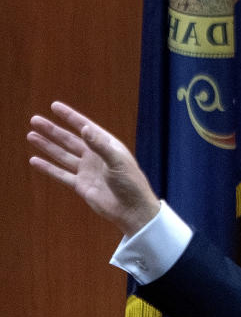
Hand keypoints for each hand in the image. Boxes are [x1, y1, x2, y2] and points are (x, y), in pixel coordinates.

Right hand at [27, 102, 160, 236]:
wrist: (132, 210)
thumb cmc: (131, 183)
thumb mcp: (117, 161)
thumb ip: (100, 146)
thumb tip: (84, 128)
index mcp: (107, 146)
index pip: (85, 127)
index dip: (70, 116)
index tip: (54, 106)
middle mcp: (95, 156)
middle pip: (69, 139)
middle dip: (52, 130)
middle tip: (35, 119)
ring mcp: (87, 170)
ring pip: (62, 155)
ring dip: (47, 146)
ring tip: (31, 135)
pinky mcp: (81, 185)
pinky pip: (61, 174)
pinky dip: (48, 168)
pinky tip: (35, 160)